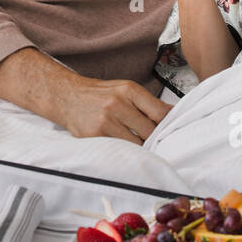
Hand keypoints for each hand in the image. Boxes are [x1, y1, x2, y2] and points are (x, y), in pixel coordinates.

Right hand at [0, 48, 169, 144]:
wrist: (67, 96)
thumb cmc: (100, 94)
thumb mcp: (125, 89)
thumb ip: (148, 102)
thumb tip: (174, 114)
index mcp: (128, 90)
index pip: (160, 112)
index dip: (169, 125)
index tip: (174, 132)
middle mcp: (117, 104)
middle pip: (150, 132)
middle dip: (156, 140)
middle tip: (160, 145)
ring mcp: (105, 122)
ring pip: (136, 144)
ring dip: (142, 149)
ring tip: (143, 148)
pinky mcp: (95, 136)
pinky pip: (119, 149)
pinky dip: (126, 152)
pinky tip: (127, 150)